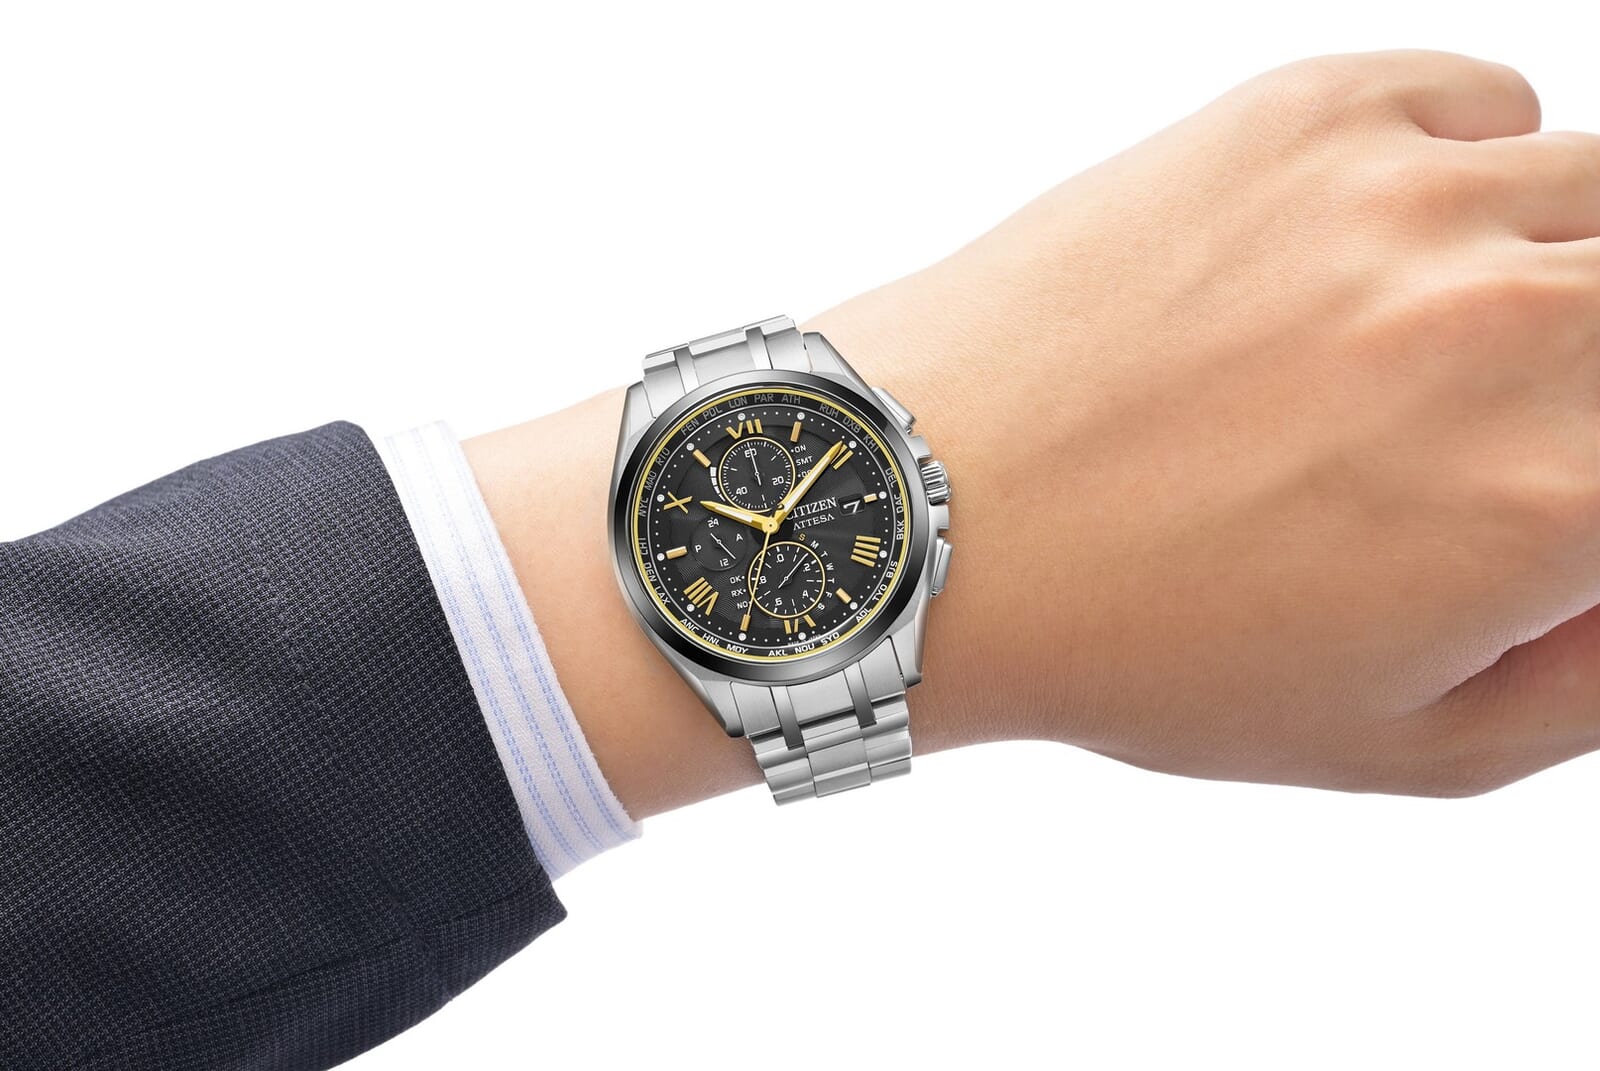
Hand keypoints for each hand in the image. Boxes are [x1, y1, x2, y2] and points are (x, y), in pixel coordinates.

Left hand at [471, 51, 1599, 815]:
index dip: (1591, 480)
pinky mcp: (1306, 116)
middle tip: (1497, 423)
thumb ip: (1590, 681)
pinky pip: (1484, 106)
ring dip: (1550, 273)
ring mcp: (1407, 199)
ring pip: (1595, 193)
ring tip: (1419, 347)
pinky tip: (1365, 256)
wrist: (924, 515)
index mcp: (1552, 499)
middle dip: (1587, 381)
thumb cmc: (1128, 639)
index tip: (1547, 471)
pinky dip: (1466, 171)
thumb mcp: (1395, 743)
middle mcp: (1511, 325)